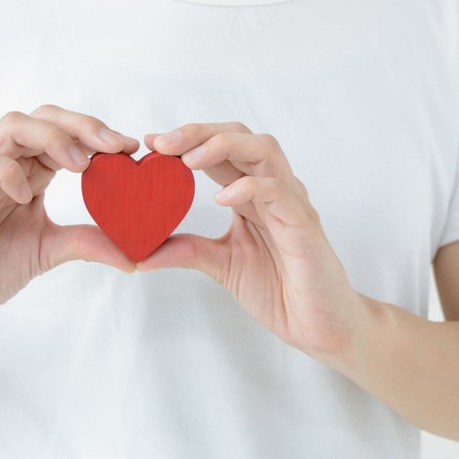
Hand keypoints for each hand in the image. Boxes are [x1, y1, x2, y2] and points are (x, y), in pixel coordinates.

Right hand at [0, 104, 139, 335]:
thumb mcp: (51, 251)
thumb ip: (88, 244)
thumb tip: (135, 255)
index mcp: (33, 173)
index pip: (66, 135)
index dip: (98, 135)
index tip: (131, 149)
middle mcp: (10, 166)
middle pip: (43, 118)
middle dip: (82, 125)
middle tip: (114, 146)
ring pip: (13, 126)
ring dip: (52, 137)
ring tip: (79, 165)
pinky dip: (8, 170)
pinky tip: (26, 195)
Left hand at [135, 121, 369, 354]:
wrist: (319, 326)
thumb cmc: (280, 291)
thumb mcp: (221, 265)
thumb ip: (187, 251)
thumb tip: (140, 254)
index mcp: (251, 195)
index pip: (220, 151)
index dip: (186, 141)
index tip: (151, 143)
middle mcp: (272, 190)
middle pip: (240, 137)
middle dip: (199, 132)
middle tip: (162, 142)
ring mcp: (291, 203)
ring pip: (263, 150)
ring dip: (223, 146)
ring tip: (189, 159)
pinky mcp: (304, 225)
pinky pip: (279, 192)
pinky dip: (250, 187)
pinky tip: (222, 198)